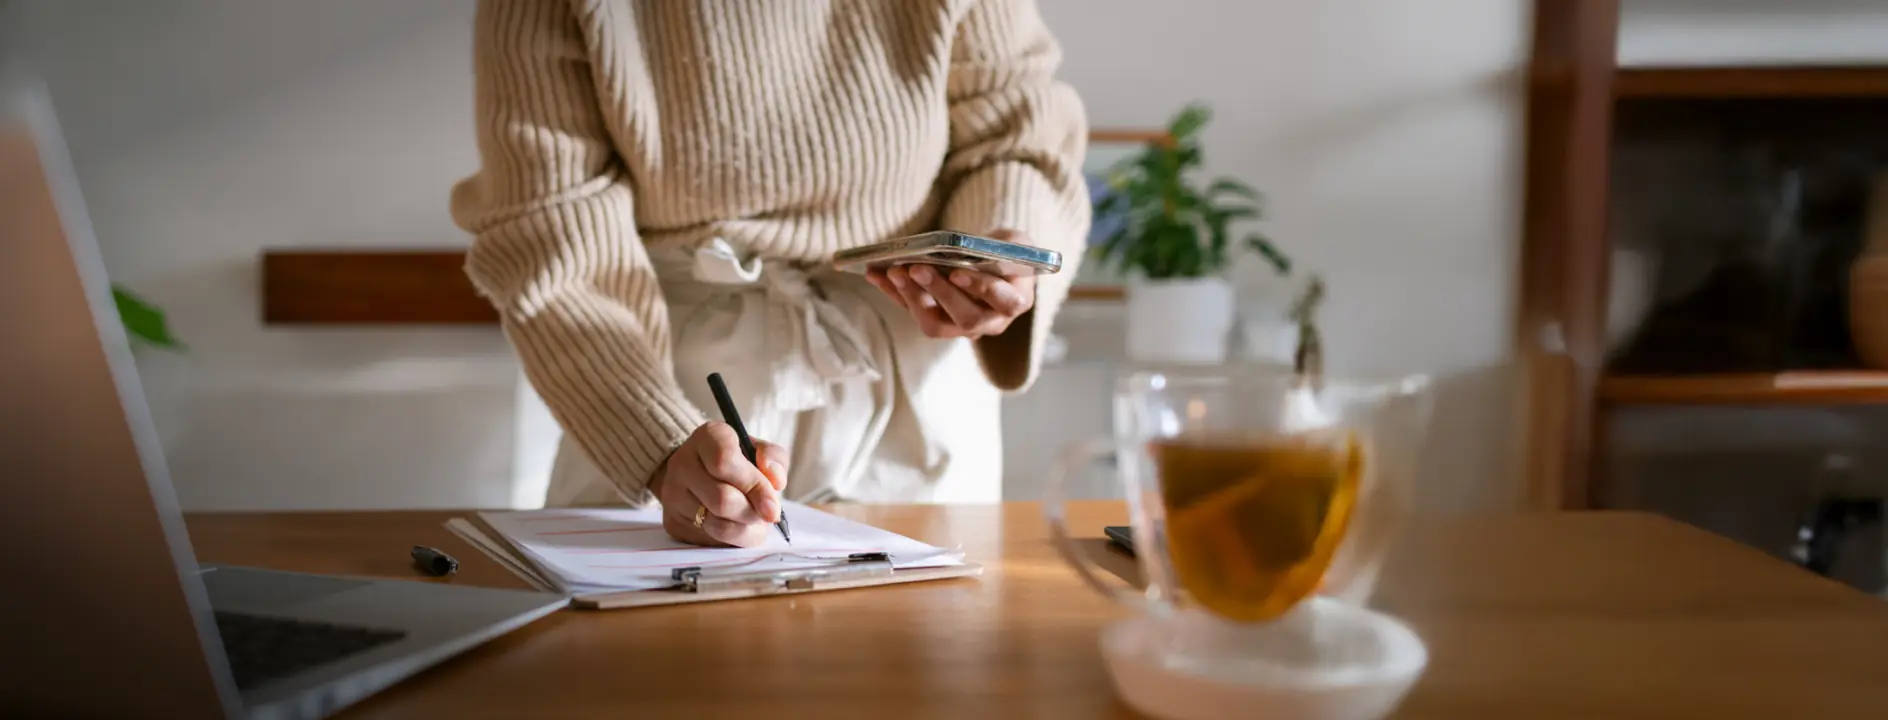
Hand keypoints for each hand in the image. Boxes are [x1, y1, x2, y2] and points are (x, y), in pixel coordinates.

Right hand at [649, 422, 788, 547]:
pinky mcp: (673, 521)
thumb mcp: (759, 452)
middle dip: (752, 512)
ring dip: (745, 528)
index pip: (725, 462)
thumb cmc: (737, 462)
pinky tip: (735, 526)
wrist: (700, 474)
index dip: (755, 486)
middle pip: (722, 499)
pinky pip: (709, 539)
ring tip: (752, 520)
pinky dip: (731, 538)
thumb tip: (776, 481)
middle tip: (765, 514)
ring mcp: (673, 493)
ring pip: (717, 524)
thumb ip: (774, 460)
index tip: (773, 505)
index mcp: (708, 436)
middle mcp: (683, 462)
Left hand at [865, 229, 1037, 338]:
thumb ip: (1006, 249)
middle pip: (966, 318)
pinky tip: (875, 274)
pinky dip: (894, 294)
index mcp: (1016, 301)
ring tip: (894, 271)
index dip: (980, 289)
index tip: (957, 272)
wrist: (992, 261)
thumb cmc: (1006, 250)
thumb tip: (976, 252)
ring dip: (912, 297)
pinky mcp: (937, 322)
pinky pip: (913, 312)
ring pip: (936, 324)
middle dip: (938, 292)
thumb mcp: (1015, 243)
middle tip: (915, 268)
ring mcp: (961, 327)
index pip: (1003, 302)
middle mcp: (991, 321)